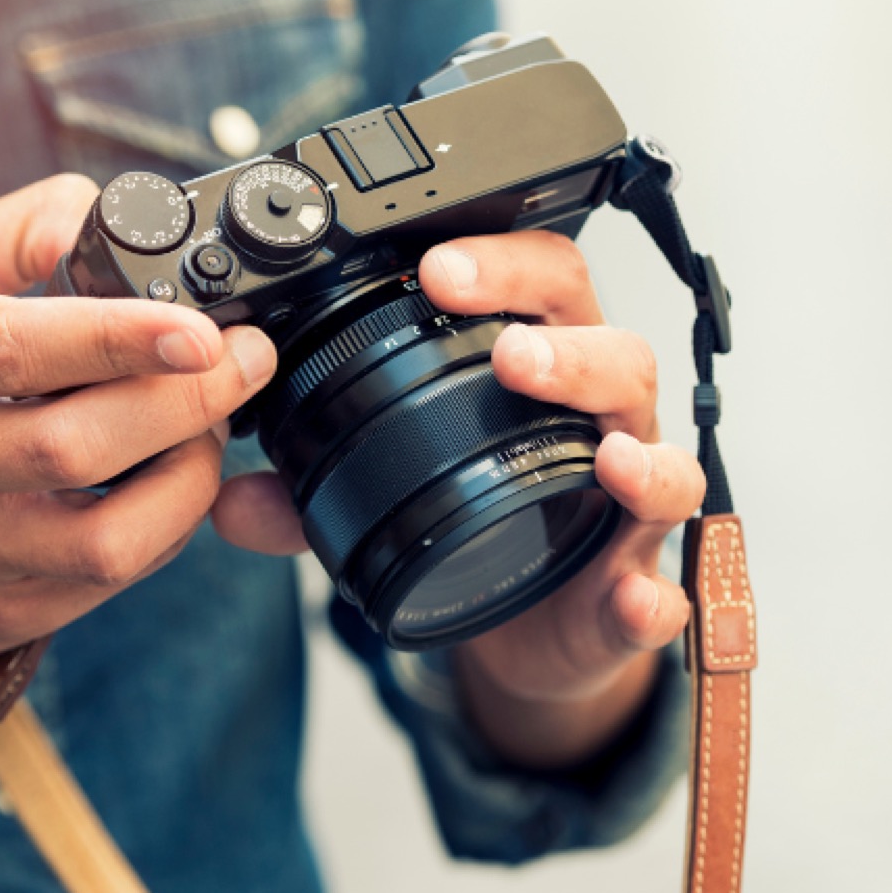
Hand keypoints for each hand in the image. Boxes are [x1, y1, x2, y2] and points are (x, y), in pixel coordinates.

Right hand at [0, 176, 277, 675]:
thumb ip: (19, 229)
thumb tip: (108, 214)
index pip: (18, 348)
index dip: (122, 338)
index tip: (202, 327)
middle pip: (81, 444)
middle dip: (191, 401)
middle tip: (243, 360)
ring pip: (107, 535)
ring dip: (189, 476)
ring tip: (210, 424)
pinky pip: (109, 578)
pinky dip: (164, 528)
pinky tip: (172, 481)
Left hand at [213, 231, 702, 768]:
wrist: (533, 628)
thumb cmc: (484, 522)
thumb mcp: (387, 499)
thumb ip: (309, 499)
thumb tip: (228, 497)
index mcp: (546, 369)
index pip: (542, 285)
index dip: (503, 264)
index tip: (436, 267)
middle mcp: (603, 423)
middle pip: (618, 352)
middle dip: (571, 348)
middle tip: (513, 353)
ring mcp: (631, 506)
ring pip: (663, 458)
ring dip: (635, 451)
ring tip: (606, 455)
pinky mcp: (634, 590)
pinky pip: (662, 594)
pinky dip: (651, 599)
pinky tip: (629, 599)